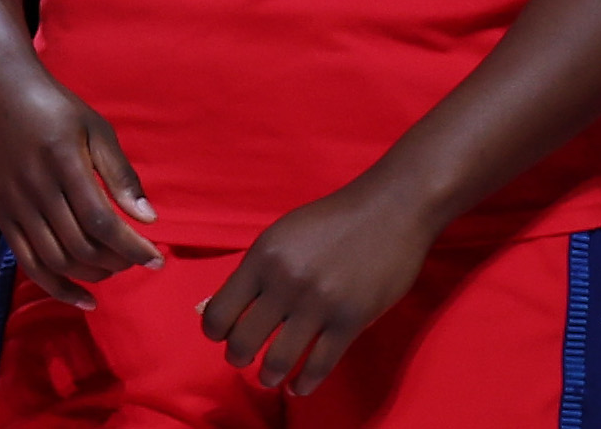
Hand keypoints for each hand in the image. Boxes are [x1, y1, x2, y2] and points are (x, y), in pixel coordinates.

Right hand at [0, 58, 163, 305]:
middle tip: (134, 259)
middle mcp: (35, 187)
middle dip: (117, 262)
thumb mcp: (95, 128)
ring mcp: (13, 203)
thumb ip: (120, 174)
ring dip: (92, 274)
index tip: (155, 258)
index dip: (132, 247)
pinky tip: (82, 297)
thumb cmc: (53, 105)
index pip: (101, 222)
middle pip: (80, 245)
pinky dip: (56, 286)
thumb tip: (148, 219)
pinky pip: (28, 261)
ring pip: (56, 259)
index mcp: (63, 162)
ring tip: (111, 269)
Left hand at [198, 179, 436, 394]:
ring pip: (281, 357)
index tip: (218, 337)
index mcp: (261, 258)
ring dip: (268, 374)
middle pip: (245, 338)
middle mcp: (284, 283)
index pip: (221, 308)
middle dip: (237, 356)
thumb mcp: (280, 236)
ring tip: (267, 378)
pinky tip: (298, 388)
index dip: (214, 330)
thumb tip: (235, 305)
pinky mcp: (351, 321)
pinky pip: (321, 363)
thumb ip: (259, 269)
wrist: (386, 214)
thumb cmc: (330, 221)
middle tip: (239, 362)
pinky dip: (305, 382)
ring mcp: (318, 305)